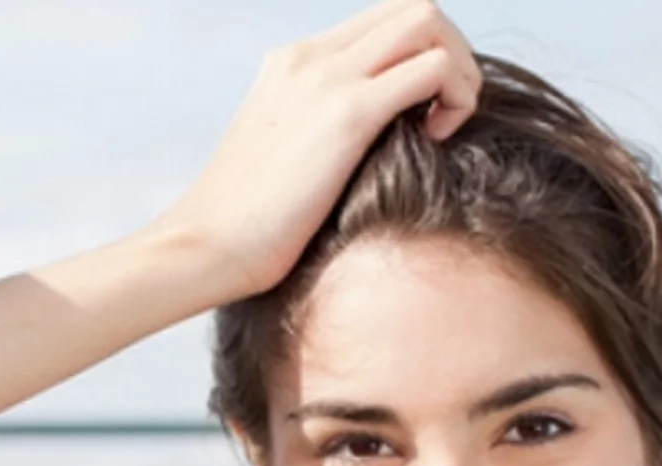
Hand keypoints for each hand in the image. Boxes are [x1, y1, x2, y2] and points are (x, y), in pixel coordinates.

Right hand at [145, 0, 479, 300]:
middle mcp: (309, 57)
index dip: (418, 54)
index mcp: (292, 63)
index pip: (382, 21)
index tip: (419, 111)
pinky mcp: (346, 115)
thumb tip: (359, 153)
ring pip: (428, 21)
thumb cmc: (242, 226)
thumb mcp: (279, 158)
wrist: (204, 246)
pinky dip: (455, 97)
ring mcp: (326, 79)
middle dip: (449, 52)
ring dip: (457, 68)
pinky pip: (432, 69)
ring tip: (443, 125)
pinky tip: (436, 140)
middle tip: (444, 113)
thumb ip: (317, 134)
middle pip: (411, 8)